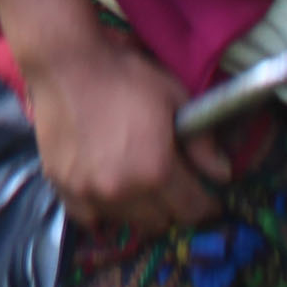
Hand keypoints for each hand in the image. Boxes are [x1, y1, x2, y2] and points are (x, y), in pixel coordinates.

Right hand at [20, 31, 225, 231]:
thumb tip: (224, 174)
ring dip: (138, 210)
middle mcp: (123, 191)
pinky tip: (106, 193)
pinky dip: (101, 212)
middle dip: (172, 208)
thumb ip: (202, 142)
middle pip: (160, 222)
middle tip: (170, 186)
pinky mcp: (62, 186)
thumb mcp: (174, 99)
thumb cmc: (125, 76)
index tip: (206, 198)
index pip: (192, 209)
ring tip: (138, 187)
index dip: (205, 205)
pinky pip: (88, 218)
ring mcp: (89, 192)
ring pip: (126, 222)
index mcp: (156, 171)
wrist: (65, 64)